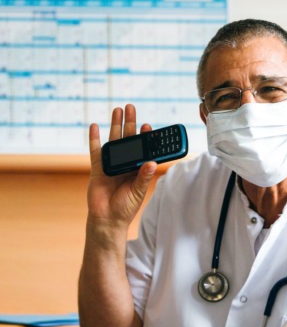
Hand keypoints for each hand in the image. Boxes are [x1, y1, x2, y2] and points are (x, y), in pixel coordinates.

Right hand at [86, 104, 157, 228]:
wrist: (107, 219)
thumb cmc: (126, 207)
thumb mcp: (138, 191)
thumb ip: (144, 176)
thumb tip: (152, 162)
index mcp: (138, 167)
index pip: (143, 148)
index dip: (146, 137)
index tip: (148, 125)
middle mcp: (125, 163)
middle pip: (128, 139)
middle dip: (130, 123)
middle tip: (132, 107)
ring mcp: (111, 164)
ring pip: (113, 140)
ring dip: (115, 125)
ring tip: (118, 110)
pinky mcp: (97, 168)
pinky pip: (95, 151)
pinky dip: (94, 138)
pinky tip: (95, 126)